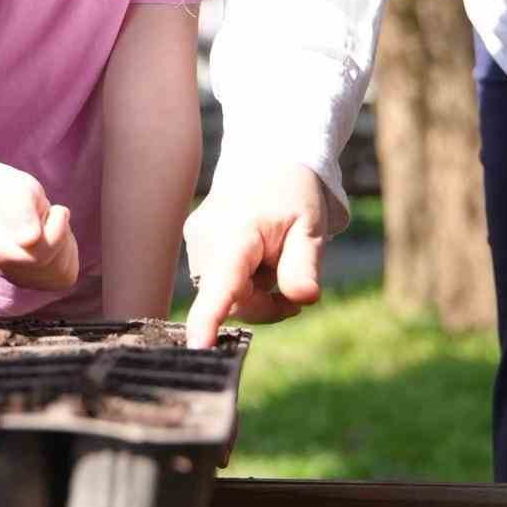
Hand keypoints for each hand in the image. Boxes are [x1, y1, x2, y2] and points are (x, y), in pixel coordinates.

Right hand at [0, 160, 79, 291]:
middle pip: (56, 265)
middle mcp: (7, 272)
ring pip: (64, 274)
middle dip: (61, 235)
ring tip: (47, 227)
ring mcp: (21, 281)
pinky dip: (67, 256)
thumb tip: (29, 240)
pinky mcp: (36, 283)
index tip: (53, 207)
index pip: (42, 252)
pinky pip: (66, 277)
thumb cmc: (12, 191)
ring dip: (65, 245)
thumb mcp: (18, 190)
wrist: (1, 199)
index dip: (58, 225)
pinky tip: (53, 240)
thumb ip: (23, 212)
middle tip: (46, 216)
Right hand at [184, 160, 326, 347]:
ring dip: (255, 293)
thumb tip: (302, 298)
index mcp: (237, 232)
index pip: (222, 282)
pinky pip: (219, 282)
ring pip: (226, 295)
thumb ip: (303, 265)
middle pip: (234, 301)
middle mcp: (206, 237)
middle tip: (296, 288)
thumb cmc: (293, 193)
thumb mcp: (311, 227)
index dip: (208, 318)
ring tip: (275, 262)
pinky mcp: (195, 244)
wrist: (269, 159)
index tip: (197, 347)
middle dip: (267, 305)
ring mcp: (196, 240)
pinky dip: (243, 282)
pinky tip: (257, 260)